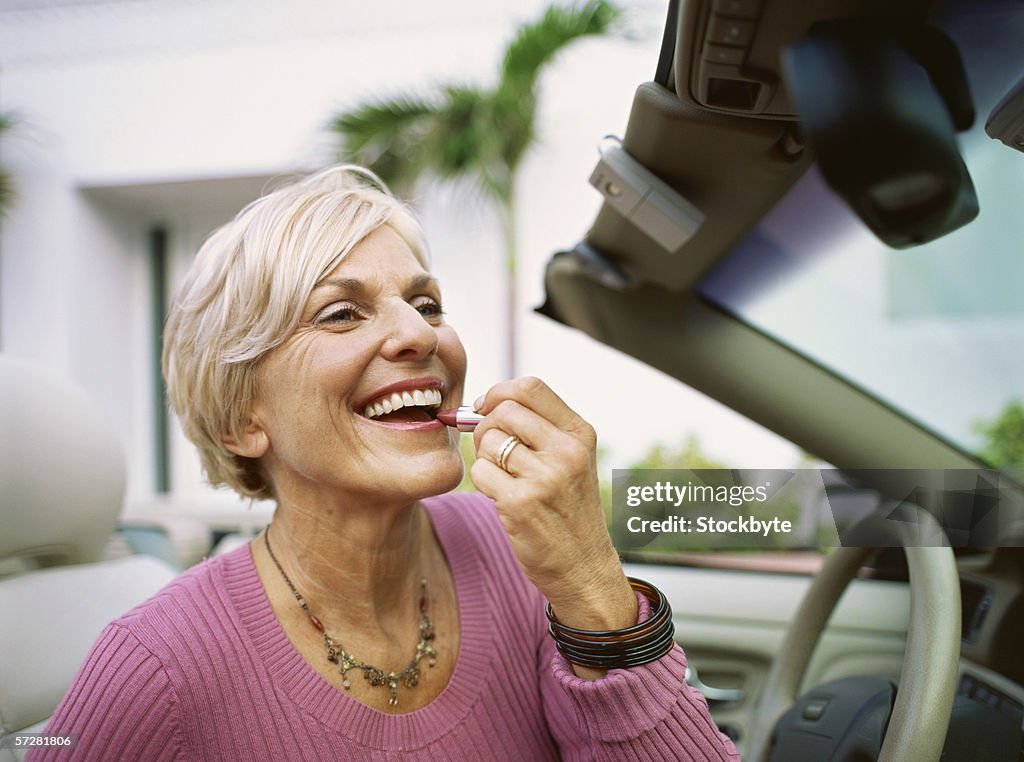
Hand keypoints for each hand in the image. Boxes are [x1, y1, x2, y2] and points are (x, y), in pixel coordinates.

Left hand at [470, 377, 636, 673]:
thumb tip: (481, 404)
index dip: (499, 392)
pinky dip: (483, 483)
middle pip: (503, 411)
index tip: (486, 408)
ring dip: (485, 459)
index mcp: (580, 434)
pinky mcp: (521, 503)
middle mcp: (567, 451)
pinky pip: (480, 472)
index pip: (530, 387)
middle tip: (492, 450)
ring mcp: (545, 478)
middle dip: (486, 427)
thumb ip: (537, 428)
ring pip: (488, 442)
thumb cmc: (568, 510)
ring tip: (505, 479)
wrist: (584, 568)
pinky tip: (502, 498)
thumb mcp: (570, 460)